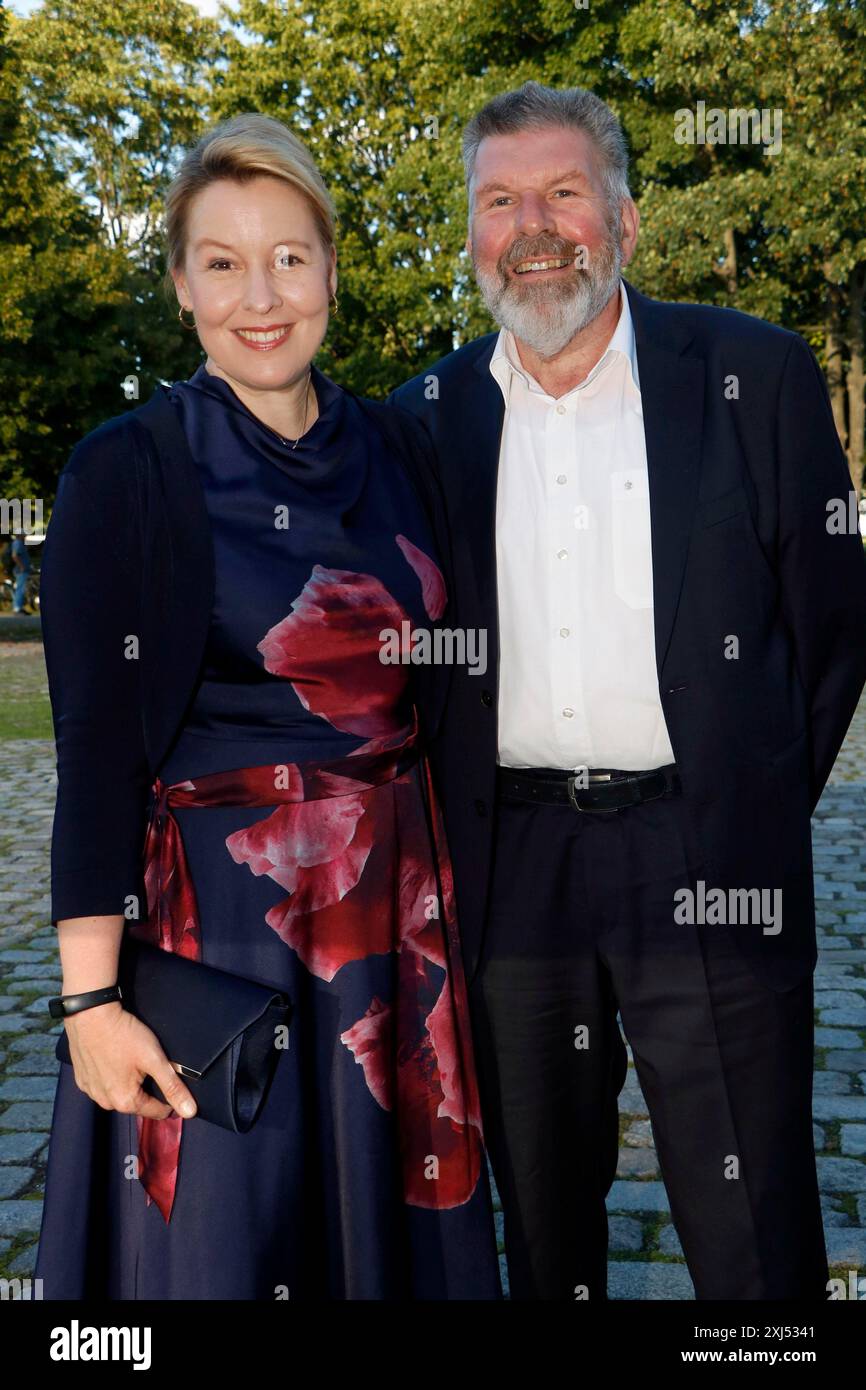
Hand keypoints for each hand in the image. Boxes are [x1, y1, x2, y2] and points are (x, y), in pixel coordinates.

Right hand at [62, 1001, 197, 1120]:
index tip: (174, 1084)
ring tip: (134, 1062)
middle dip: (148, 1089)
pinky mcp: (82, 1079)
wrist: (90, 1015)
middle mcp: (105, 1102)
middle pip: (137, 1103)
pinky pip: (103, 1085)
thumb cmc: (123, 1035)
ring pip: (119, 1094)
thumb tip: (189, 1111)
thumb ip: (172, 1086)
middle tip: (152, 1066)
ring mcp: (91, 1091)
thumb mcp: (154, 1059)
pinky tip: (116, 1060)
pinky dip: (112, 1077)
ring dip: (129, 1084)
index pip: (157, 1111)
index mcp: (125, 1101)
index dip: (170, 1100)